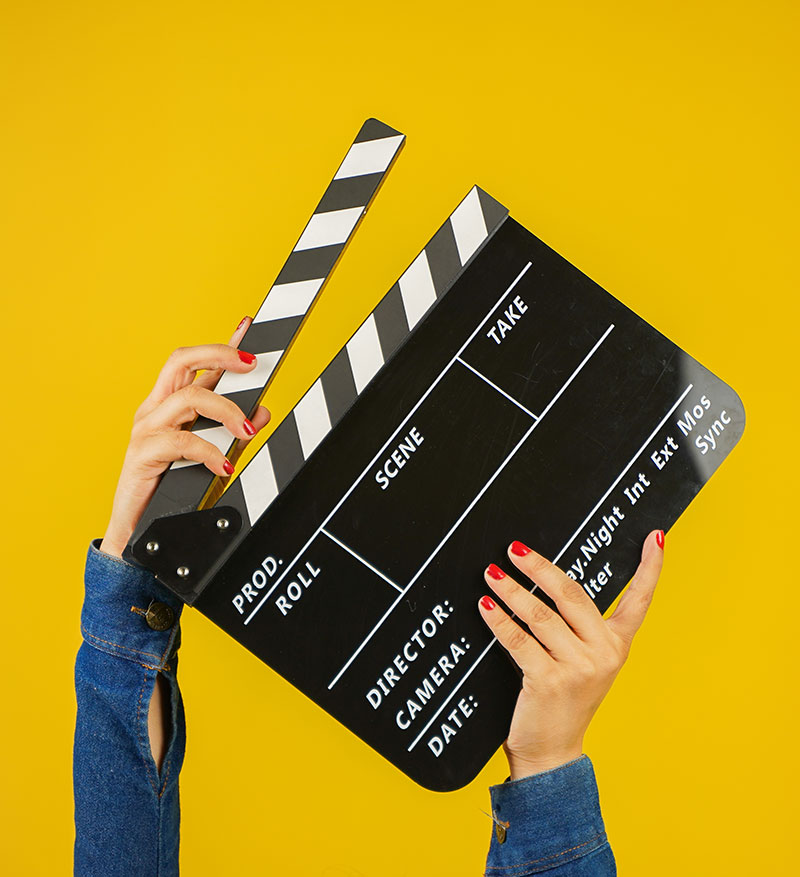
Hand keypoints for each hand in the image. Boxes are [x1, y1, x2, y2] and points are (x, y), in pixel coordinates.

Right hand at [99, 317, 270, 556]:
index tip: (248, 326)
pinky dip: (209, 452)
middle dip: (219, 355)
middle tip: (252, 365)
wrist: (139, 534)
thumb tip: (262, 411)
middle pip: (180, 361)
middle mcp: (155, 409)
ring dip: (226, 412)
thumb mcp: (211, 456)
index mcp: (169, 405)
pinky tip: (224, 467)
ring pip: (188, 398)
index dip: (221, 343)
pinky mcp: (143, 455)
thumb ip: (233, 432)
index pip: (194, 363)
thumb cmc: (171, 490)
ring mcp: (146, 429)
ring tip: (248, 432)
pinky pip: (181, 442)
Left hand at [478, 530, 663, 779]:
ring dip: (512, 590)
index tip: (656, 537)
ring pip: (539, 614)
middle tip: (515, 549)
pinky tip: (486, 605)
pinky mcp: (549, 681)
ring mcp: (578, 668)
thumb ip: (575, 626)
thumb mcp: (583, 661)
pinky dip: (499, 620)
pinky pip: (518, 640)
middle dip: (540, 567)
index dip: (650, 567)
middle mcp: (603, 653)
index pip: (639, 599)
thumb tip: (546, 580)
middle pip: (571, 595)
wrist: (552, 752)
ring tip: (492, 573)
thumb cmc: (562, 699)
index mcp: (617, 644)